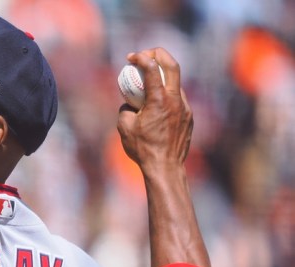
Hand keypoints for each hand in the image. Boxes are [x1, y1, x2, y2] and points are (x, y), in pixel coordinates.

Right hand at [116, 47, 193, 175]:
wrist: (165, 167)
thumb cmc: (143, 148)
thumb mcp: (124, 127)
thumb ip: (126, 109)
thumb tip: (129, 103)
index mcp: (159, 100)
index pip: (152, 68)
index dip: (141, 57)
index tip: (132, 57)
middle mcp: (175, 100)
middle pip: (172, 65)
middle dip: (158, 54)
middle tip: (145, 55)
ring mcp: (185, 108)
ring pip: (175, 83)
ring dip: (161, 78)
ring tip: (147, 85)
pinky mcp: (188, 117)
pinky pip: (177, 99)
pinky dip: (166, 95)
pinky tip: (155, 106)